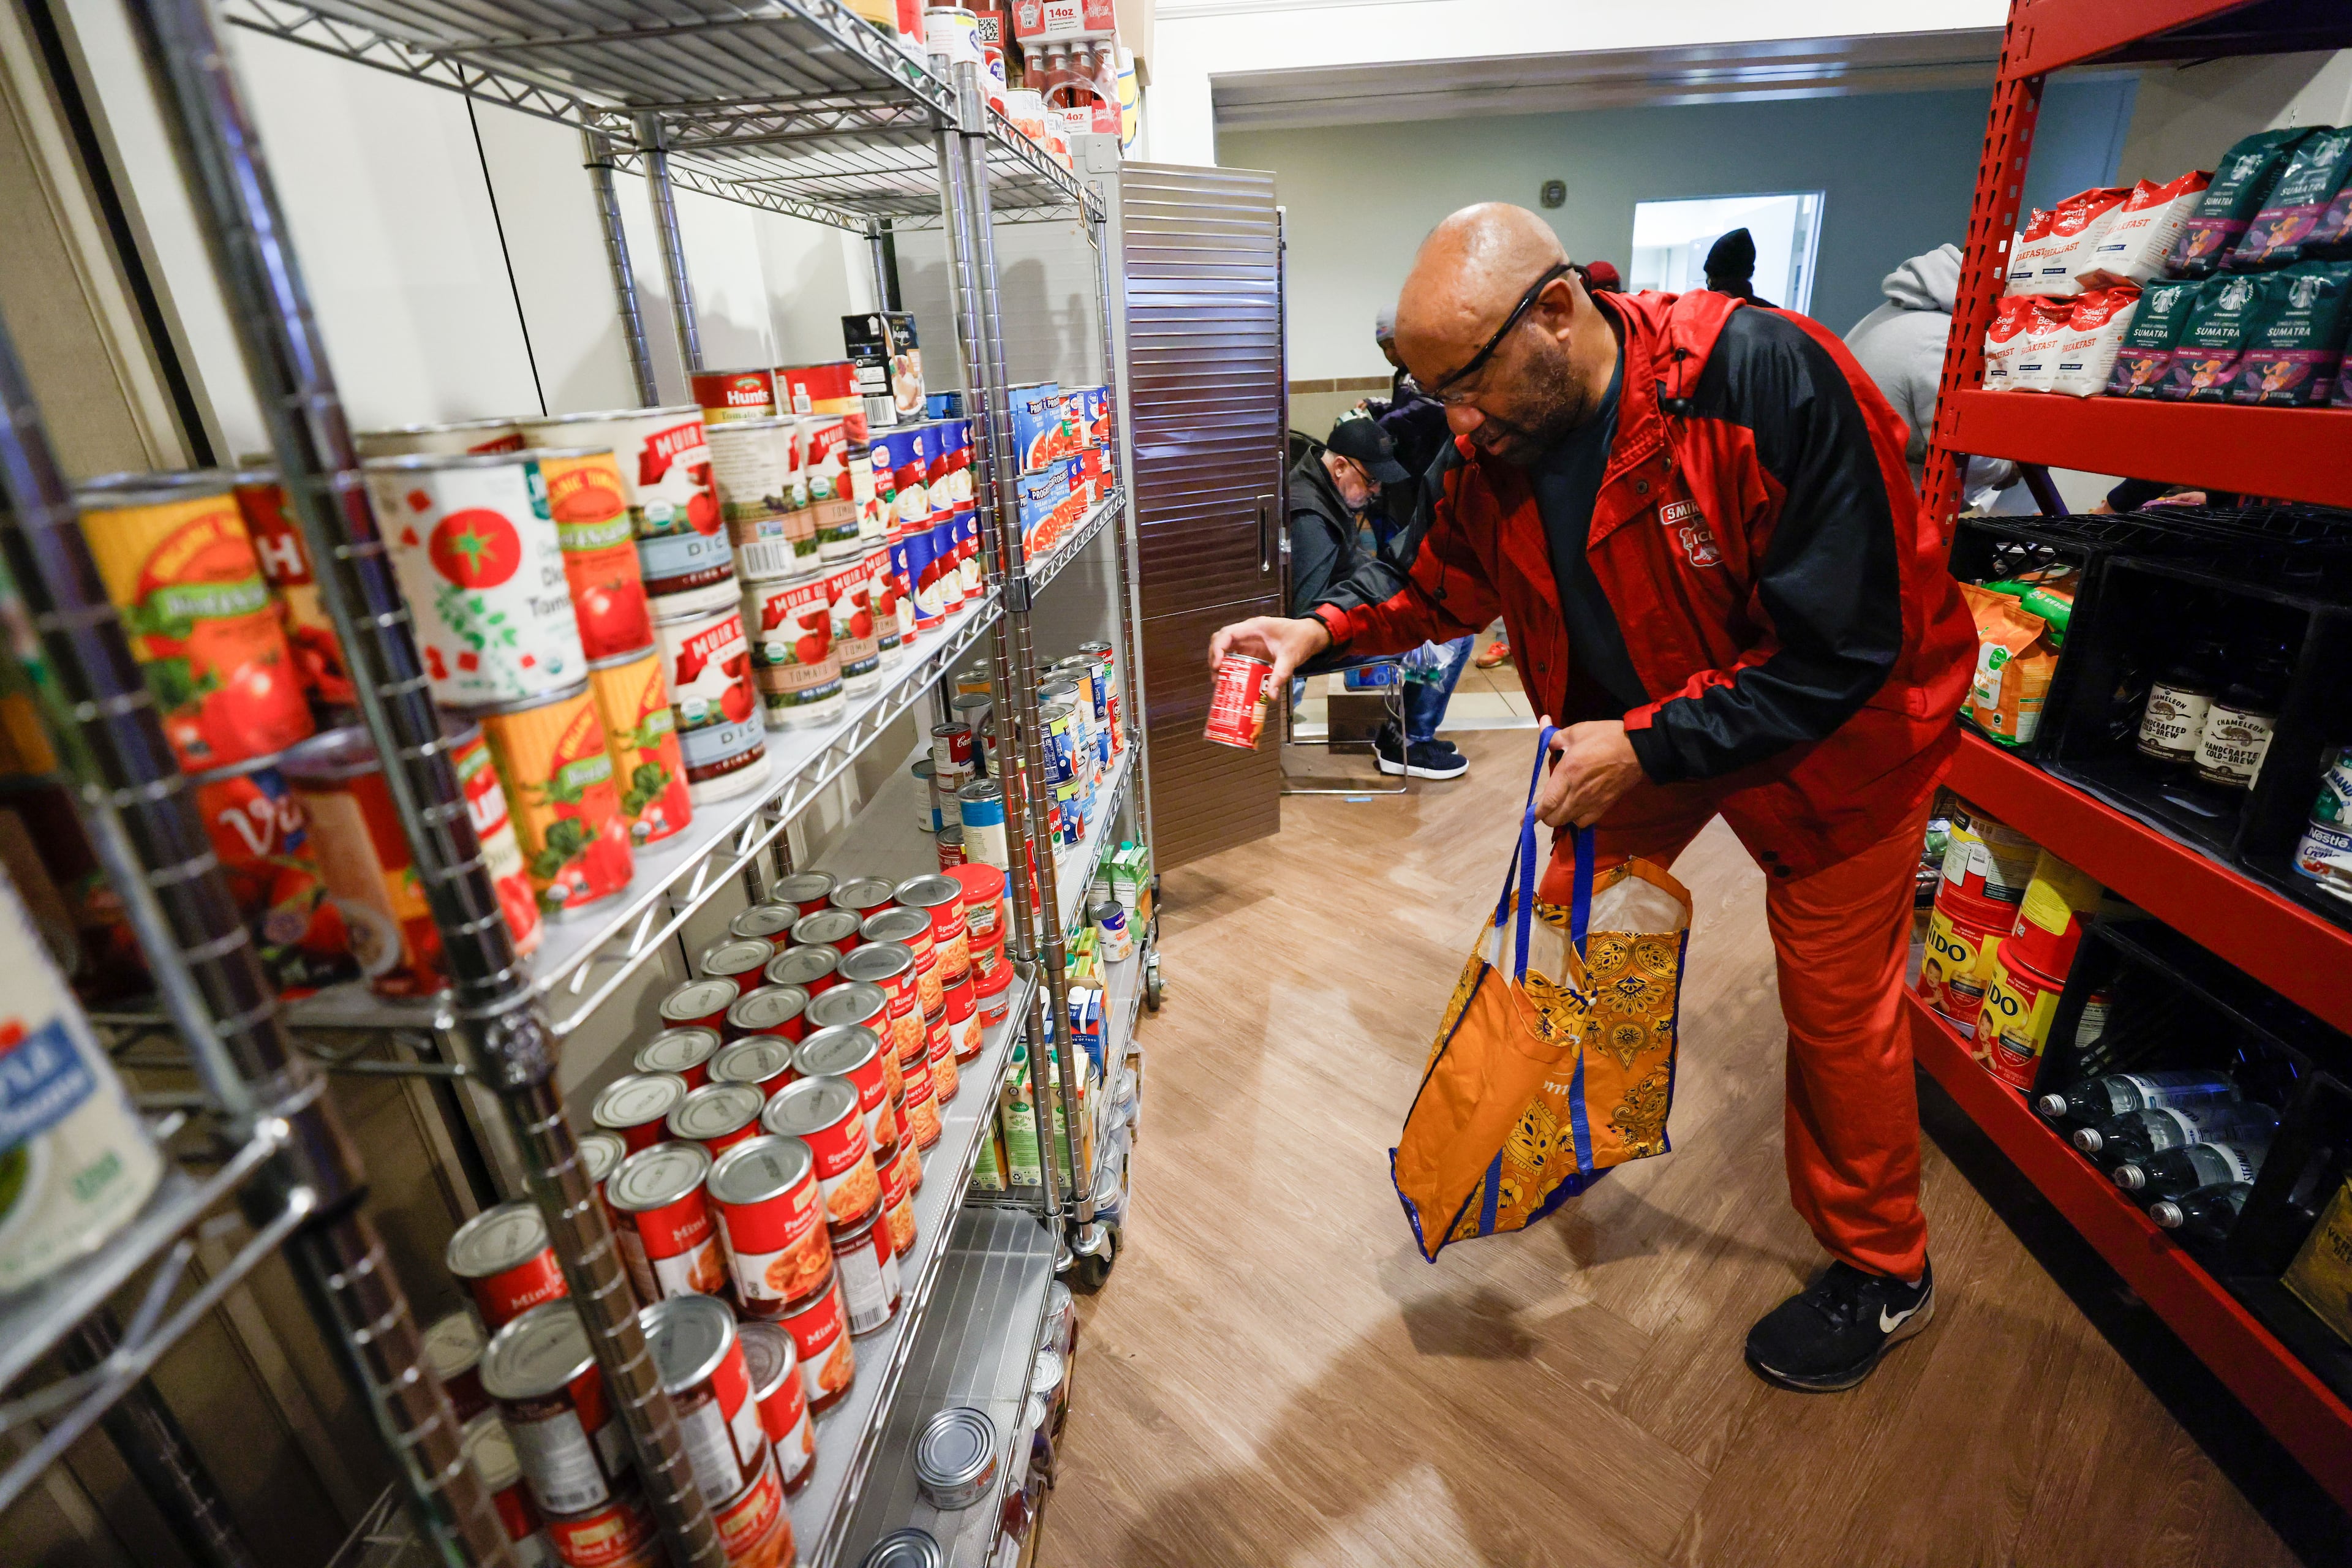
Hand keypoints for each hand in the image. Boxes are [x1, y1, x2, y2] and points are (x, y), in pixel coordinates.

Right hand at [1208, 614, 1331, 687]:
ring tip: (1219, 682)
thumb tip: (1270, 695)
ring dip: (1220, 664)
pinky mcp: (1252, 650)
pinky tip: (1230, 682)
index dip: (1218, 648)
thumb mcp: (1291, 657)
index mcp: (1254, 628)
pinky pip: (1236, 657)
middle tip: (1217, 677)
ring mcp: (1249, 641)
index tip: (1218, 666)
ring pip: (1225, 649)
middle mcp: (1247, 633)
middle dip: (1215, 658)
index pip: (1227, 633)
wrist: (1310, 636)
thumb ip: (1280, 674)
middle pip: (1221, 640)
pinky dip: (1230, 668)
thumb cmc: (1300, 640)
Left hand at [1533, 719, 1642, 827]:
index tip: (1525, 820)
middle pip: (1554, 819)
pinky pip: (1585, 822)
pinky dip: (1577, 819)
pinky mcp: (1605, 806)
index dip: (1534, 814)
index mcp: (1567, 774)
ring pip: (1569, 822)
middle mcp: (1577, 793)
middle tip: (1546, 806)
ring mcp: (1592, 802)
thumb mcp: (1577, 731)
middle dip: (1546, 816)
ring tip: (1561, 807)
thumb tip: (1544, 727)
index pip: (1546, 803)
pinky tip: (1578, 809)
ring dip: (1561, 818)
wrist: (1638, 749)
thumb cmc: (1606, 737)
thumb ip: (1555, 737)